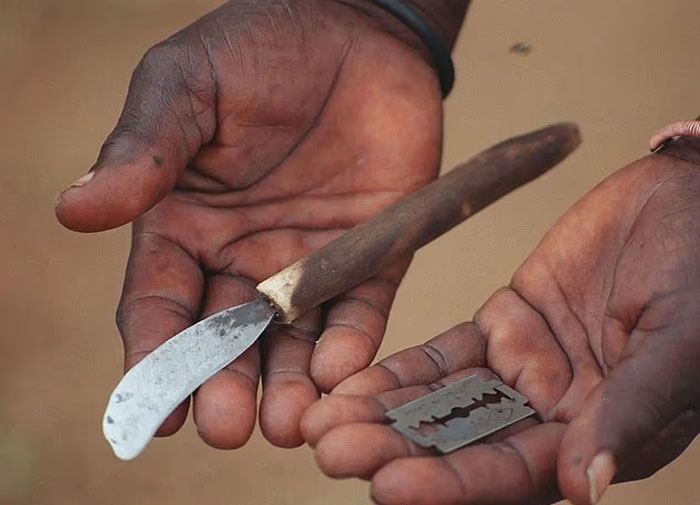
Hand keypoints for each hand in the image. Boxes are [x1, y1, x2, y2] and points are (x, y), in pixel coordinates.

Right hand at [55, 0, 466, 448]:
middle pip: (228, 340)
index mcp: (187, 226)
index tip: (154, 409)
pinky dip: (350, 344)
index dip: (155, 358)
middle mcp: (245, 257)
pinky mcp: (371, 253)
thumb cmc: (259, 49)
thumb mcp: (187, 86)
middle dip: (224, 387)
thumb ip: (145, 148)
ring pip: (293, 341)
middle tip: (227, 427)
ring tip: (285, 423)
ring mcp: (310, 261)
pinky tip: (339, 370)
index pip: (162, 306)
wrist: (355, 31)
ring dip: (288, 385)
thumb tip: (75, 208)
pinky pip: (359, 309)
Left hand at [302, 137, 699, 503]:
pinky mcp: (505, 323)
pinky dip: (400, 370)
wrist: (689, 202)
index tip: (388, 486)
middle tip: (330, 451)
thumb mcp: (679, 343)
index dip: (451, 484)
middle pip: (463, 445)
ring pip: (443, 402)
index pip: (513, 475)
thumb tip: (583, 487)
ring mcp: (524, 368)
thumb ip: (630, 411)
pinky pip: (444, 353)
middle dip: (396, 451)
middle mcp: (554, 415)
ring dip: (382, 413)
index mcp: (599, 435)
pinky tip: (351, 381)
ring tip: (323, 421)